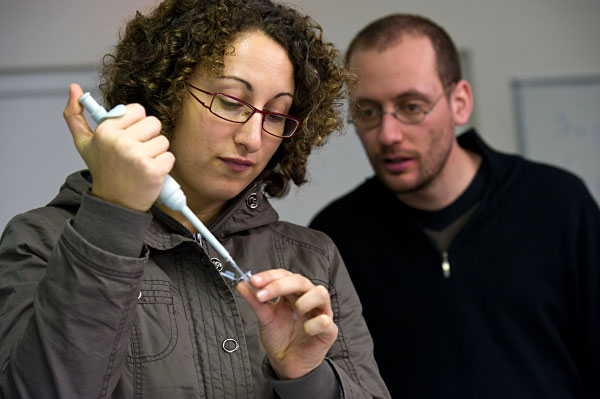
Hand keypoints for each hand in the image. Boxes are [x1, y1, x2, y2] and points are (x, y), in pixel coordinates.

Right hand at [63, 83, 174, 211]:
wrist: (114, 203)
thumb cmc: (103, 169)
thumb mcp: (84, 142)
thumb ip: (75, 115)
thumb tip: (73, 88)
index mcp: (105, 131)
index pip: (138, 110)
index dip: (137, 123)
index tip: (128, 136)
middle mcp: (120, 142)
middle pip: (154, 123)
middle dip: (149, 136)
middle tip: (136, 151)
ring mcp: (137, 157)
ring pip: (164, 140)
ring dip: (157, 152)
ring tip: (142, 163)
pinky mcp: (153, 170)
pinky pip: (170, 157)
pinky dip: (163, 166)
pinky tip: (149, 173)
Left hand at [237, 269, 337, 379]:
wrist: (286, 363)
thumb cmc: (279, 337)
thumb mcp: (265, 318)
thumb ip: (256, 301)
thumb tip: (242, 285)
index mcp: (293, 292)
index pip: (284, 275)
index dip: (269, 276)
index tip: (254, 281)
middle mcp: (308, 298)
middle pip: (300, 281)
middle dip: (280, 285)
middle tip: (262, 295)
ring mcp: (320, 312)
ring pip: (321, 293)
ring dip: (304, 300)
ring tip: (294, 312)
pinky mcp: (328, 330)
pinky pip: (325, 321)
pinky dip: (314, 323)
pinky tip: (305, 329)